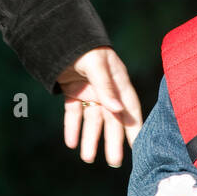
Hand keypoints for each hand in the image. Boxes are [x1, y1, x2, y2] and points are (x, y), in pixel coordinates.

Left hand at [56, 46, 142, 167]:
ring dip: (90, 138)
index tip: (138, 148)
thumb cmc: (83, 46)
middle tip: (113, 162)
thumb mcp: (96, 64)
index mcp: (118, 81)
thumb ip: (106, 87)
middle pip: (111, 119)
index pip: (129, 108)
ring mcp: (89, 91)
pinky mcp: (73, 91)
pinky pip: (74, 113)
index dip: (134, 128)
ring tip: (87, 158)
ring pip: (92, 119)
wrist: (58, 33)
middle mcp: (106, 89)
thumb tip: (117, 110)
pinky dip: (72, 127)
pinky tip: (70, 143)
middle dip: (111, 140)